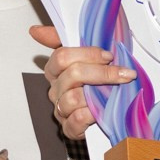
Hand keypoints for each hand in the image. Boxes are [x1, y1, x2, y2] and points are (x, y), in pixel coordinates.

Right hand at [31, 25, 134, 140]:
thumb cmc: (94, 81)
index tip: (109, 55)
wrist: (104, 111)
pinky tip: (101, 111)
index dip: (88, 54)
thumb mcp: (85, 56)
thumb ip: (63, 39)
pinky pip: (76, 121)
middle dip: (102, 73)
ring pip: (73, 98)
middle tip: (124, 73)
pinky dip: (90, 115)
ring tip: (114, 93)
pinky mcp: (69, 128)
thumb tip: (36, 31)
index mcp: (56, 70)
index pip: (62, 56)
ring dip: (98, 94)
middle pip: (73, 74)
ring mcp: (61, 109)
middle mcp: (56, 89)